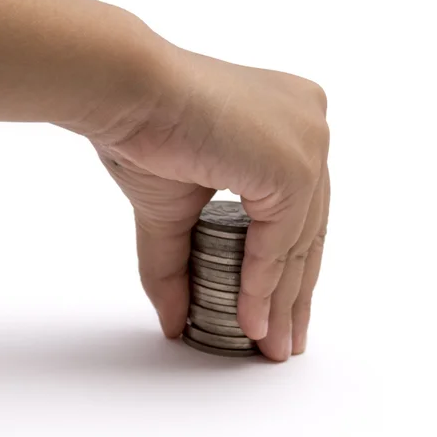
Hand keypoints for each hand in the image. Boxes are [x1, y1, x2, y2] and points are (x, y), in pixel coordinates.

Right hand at [83, 38, 329, 361]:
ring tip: (269, 343)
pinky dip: (264, 282)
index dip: (289, 264)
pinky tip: (252, 319)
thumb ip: (182, 265)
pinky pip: (282, 239)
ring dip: (283, 298)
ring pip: (300, 239)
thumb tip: (175, 322)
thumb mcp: (175, 212)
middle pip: (308, 227)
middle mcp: (308, 125)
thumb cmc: (146, 129)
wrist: (127, 93)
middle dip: (294, 292)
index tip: (277, 309)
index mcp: (289, 124)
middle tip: (283, 338)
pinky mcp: (295, 164)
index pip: (299, 207)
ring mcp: (308, 141)